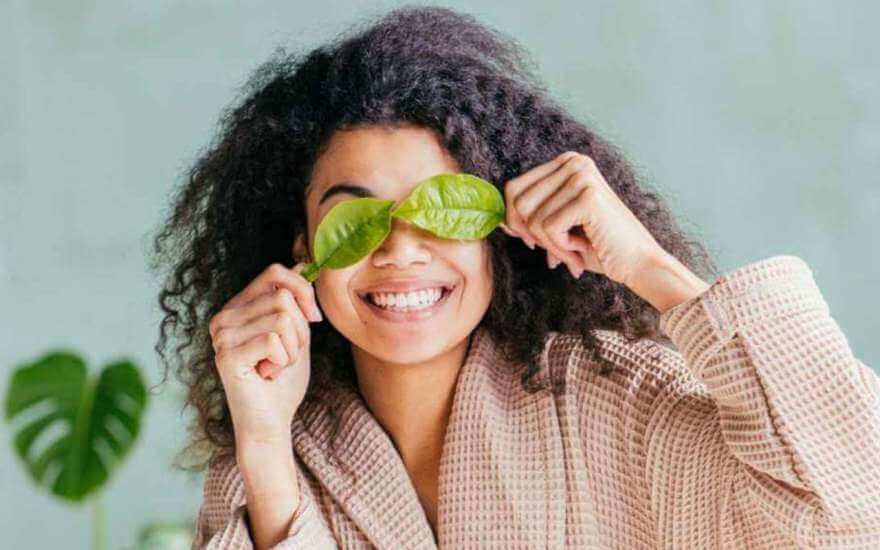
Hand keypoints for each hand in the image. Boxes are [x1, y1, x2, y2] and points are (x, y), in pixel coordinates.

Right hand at [208, 262, 322, 445]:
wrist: (270, 422)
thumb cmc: (283, 380)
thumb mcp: (295, 333)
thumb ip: (294, 300)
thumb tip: (303, 262)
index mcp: (237, 307)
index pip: (275, 273)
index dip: (303, 290)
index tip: (313, 318)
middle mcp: (223, 317)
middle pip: (283, 298)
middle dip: (300, 330)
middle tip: (286, 355)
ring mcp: (221, 336)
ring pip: (282, 319)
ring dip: (293, 348)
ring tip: (276, 366)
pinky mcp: (227, 355)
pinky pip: (275, 341)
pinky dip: (284, 361)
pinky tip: (268, 375)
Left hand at [500, 151, 665, 287]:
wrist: (638, 263)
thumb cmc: (597, 246)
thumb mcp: (558, 226)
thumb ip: (531, 217)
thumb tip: (498, 222)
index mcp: (566, 163)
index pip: (514, 188)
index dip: (513, 220)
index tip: (530, 242)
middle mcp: (574, 162)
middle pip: (517, 201)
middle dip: (530, 235)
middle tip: (552, 254)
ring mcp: (582, 176)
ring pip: (532, 218)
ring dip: (549, 245)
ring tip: (572, 253)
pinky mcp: (588, 196)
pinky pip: (547, 228)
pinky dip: (560, 248)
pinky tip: (581, 250)